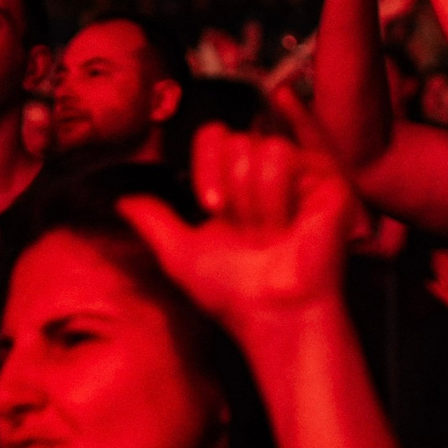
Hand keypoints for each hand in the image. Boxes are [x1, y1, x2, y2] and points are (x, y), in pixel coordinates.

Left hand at [119, 126, 365, 335]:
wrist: (273, 311)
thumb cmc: (234, 292)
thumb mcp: (179, 253)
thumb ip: (152, 220)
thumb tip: (120, 201)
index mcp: (235, 184)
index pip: (214, 136)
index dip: (207, 168)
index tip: (211, 209)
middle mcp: (267, 173)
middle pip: (235, 139)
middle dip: (233, 191)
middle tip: (248, 230)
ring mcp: (301, 175)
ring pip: (261, 148)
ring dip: (256, 200)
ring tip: (272, 232)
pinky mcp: (327, 180)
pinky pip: (286, 157)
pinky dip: (278, 197)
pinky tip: (292, 225)